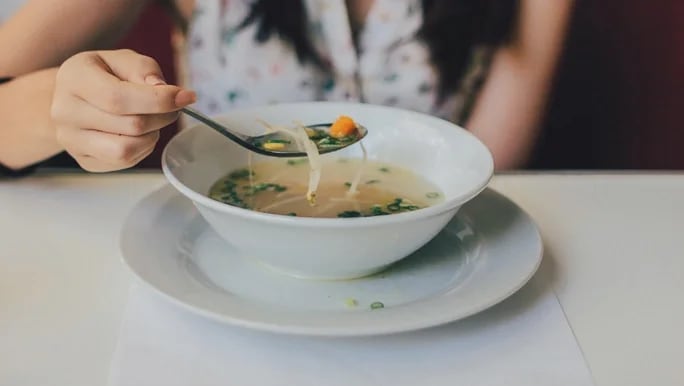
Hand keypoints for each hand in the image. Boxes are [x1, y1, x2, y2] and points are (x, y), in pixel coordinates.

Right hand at [51, 49, 195, 171]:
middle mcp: (65, 112)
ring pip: (127, 150)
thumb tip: (163, 90)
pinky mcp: (83, 160)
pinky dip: (142, 149)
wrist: (73, 97)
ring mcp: (71, 140)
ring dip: (152, 136)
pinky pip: (124, 163)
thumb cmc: (103, 75)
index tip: (185, 97)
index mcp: (74, 79)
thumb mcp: (122, 59)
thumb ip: (144, 69)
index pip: (119, 98)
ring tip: (152, 121)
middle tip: (172, 107)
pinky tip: (140, 134)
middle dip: (163, 117)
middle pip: (131, 125)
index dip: (159, 100)